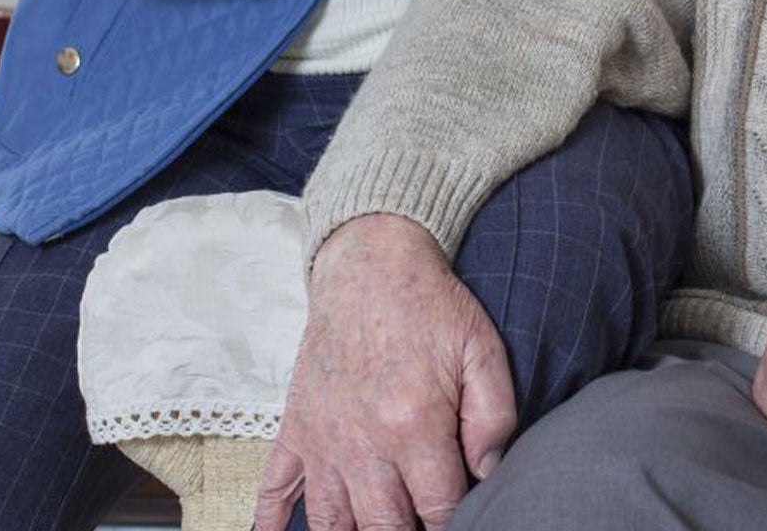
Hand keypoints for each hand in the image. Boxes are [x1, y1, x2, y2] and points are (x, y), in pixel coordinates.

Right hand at [253, 214, 514, 530]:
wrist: (370, 262)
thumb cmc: (430, 306)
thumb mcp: (482, 349)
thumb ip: (495, 415)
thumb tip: (488, 471)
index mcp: (414, 424)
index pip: (439, 508)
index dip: (455, 521)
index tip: (465, 519)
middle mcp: (363, 441)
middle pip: (384, 526)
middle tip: (419, 523)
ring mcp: (323, 439)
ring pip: (330, 522)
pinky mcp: (296, 428)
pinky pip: (274, 489)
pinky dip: (271, 522)